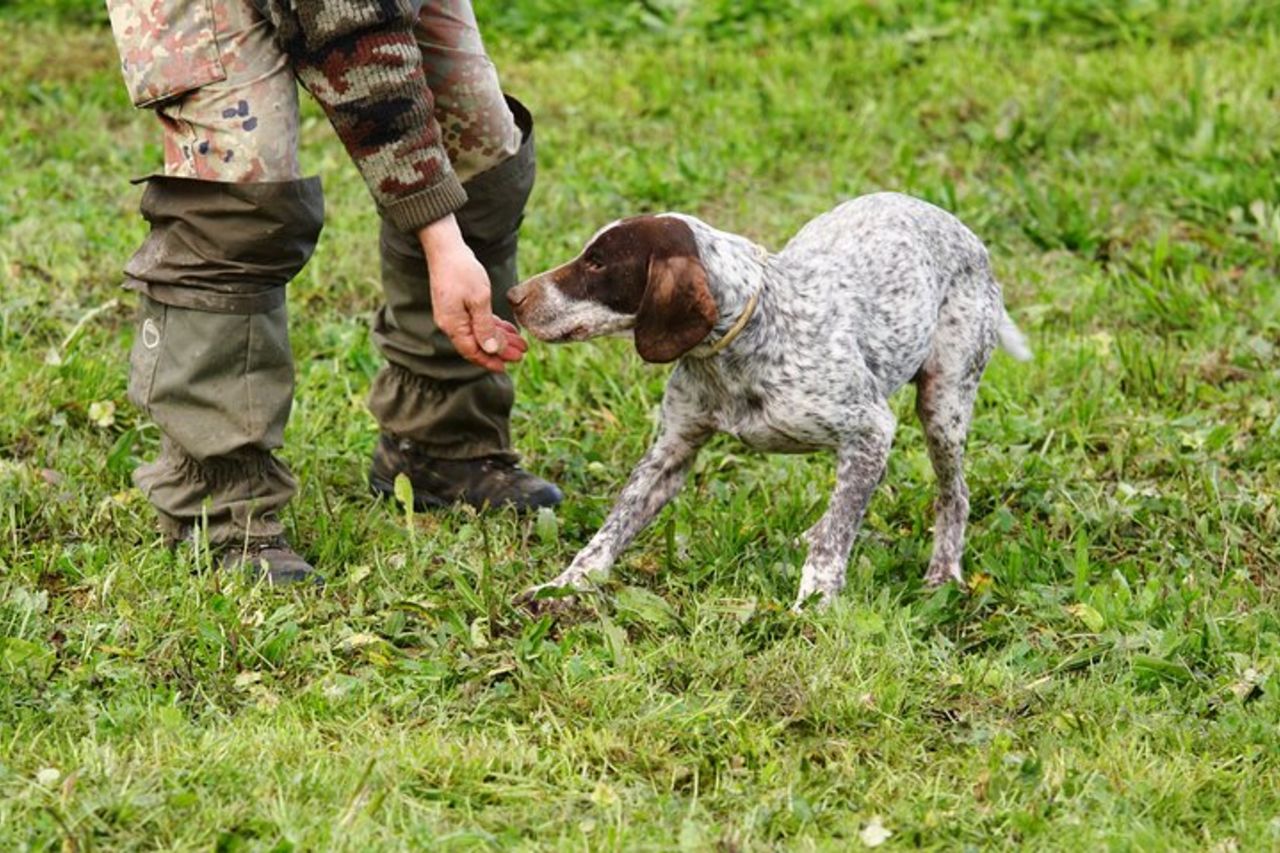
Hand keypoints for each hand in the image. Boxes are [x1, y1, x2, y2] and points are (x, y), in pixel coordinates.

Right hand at [418, 215, 526, 371]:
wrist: (446, 249)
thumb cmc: (462, 271)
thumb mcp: (479, 299)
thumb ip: (485, 326)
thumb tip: (491, 350)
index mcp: (454, 325)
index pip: (472, 352)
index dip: (490, 361)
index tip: (507, 366)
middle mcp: (451, 324)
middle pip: (477, 345)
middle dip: (500, 350)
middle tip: (521, 353)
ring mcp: (454, 315)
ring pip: (479, 333)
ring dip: (499, 338)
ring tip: (519, 342)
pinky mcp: (458, 306)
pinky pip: (477, 322)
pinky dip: (492, 326)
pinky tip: (508, 329)